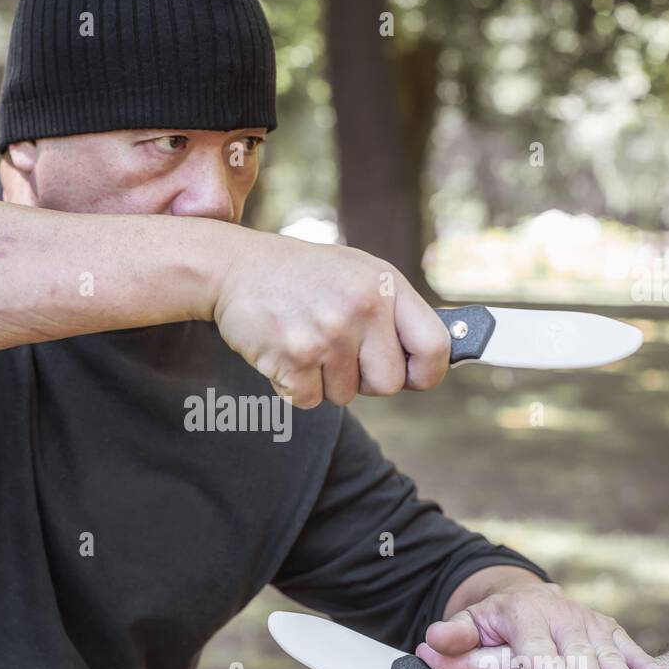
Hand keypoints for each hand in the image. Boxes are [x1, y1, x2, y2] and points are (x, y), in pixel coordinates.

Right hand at [211, 230, 450, 407]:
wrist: (234, 268)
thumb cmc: (302, 275)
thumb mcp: (359, 273)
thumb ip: (395, 311)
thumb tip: (433, 358)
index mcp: (385, 285)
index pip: (434, 347)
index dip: (427, 373)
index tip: (415, 377)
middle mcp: (361, 308)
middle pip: (388, 384)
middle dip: (365, 380)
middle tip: (340, 353)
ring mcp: (327, 335)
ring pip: (345, 395)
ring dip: (325, 380)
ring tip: (307, 341)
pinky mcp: (294, 358)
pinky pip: (309, 400)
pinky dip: (295, 386)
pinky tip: (285, 351)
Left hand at [427, 580, 664, 668]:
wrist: (532, 603)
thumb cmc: (496, 627)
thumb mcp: (472, 629)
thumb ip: (456, 642)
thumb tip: (429, 647)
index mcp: (521, 611)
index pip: (535, 643)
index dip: (548, 664)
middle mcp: (558, 613)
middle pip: (577, 649)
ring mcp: (588, 621)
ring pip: (607, 651)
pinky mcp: (611, 630)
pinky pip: (629, 648)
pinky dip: (641, 664)